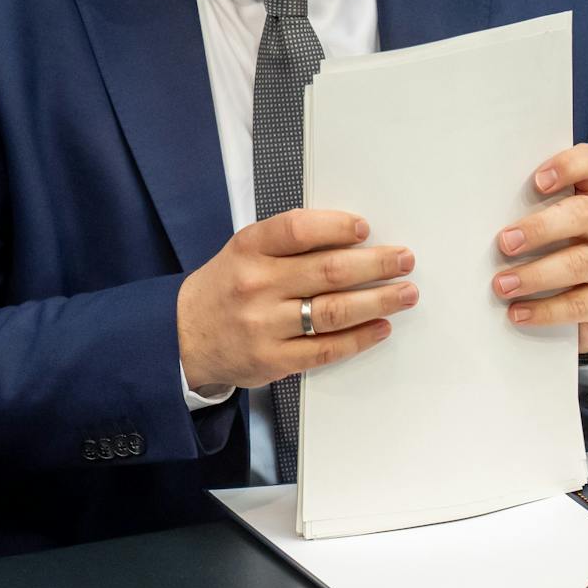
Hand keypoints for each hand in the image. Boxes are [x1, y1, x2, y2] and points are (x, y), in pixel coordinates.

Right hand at [178, 209, 416, 391]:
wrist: (183, 336)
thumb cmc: (226, 287)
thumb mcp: (244, 251)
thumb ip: (288, 243)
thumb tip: (350, 238)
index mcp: (249, 249)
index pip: (297, 230)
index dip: (336, 227)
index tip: (365, 228)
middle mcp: (257, 285)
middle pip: (328, 271)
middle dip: (375, 264)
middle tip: (404, 259)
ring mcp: (265, 325)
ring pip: (334, 311)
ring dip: (378, 301)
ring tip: (405, 293)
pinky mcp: (274, 360)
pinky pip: (327, 349)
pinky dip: (360, 337)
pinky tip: (381, 326)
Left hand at [492, 144, 587, 352]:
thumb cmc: (554, 252)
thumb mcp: (546, 229)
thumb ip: (523, 216)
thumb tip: (471, 222)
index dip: (569, 166)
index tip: (537, 181)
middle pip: (582, 214)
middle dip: (540, 229)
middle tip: (504, 243)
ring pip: (581, 262)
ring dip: (536, 274)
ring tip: (502, 285)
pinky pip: (581, 303)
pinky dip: (546, 310)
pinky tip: (518, 313)